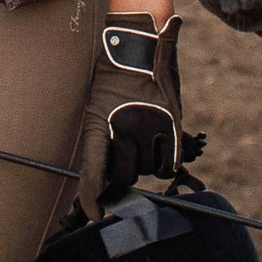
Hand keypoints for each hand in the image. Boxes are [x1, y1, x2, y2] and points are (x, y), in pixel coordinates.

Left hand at [74, 11, 183, 215]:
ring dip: (145, 163)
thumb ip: (103, 137)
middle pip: (124, 176)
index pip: (92, 174)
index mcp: (96, 126)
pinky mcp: (169, 124)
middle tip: (126, 164)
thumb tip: (105, 170)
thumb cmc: (112, 75)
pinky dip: (164, 161)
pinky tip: (159, 145)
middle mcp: (122, 130)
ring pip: (148, 170)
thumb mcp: (96, 105)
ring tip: (141, 139)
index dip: (92, 199)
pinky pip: (168, 163)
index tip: (94, 215)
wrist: (137, 46)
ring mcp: (147, 128)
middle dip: (124, 177)